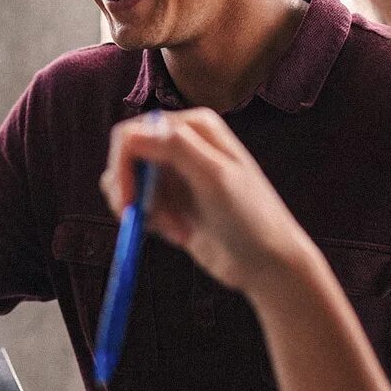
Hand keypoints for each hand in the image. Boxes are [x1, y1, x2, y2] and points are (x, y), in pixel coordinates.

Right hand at [101, 108, 315, 295]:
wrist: (267, 263)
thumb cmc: (251, 218)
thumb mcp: (214, 177)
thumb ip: (176, 148)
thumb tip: (133, 132)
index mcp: (193, 127)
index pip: (132, 134)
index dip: (122, 167)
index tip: (129, 202)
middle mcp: (181, 143)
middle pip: (125, 158)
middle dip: (131, 192)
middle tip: (140, 220)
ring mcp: (175, 172)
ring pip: (128, 183)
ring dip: (145, 212)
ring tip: (178, 230)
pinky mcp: (170, 201)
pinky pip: (138, 205)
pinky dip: (150, 223)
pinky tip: (181, 234)